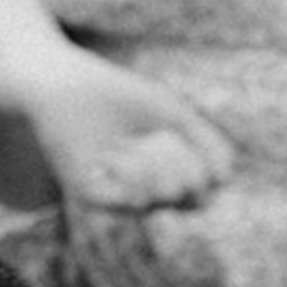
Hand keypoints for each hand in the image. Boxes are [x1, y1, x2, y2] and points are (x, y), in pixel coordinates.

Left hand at [30, 44, 235, 210]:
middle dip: (189, 170)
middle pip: (195, 202)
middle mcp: (147, 190)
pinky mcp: (90, 196)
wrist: (61, 84)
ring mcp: (119, 196)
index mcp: (168, 171)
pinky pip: (128, 202)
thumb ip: (205, 140)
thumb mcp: (172, 112)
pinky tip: (112, 153)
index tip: (189, 135)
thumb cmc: (118, 94)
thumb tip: (225, 178)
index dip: (212, 168)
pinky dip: (128, 173)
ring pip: (163, 200)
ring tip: (134, 144)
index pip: (209, 190)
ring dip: (156, 167)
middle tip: (165, 140)